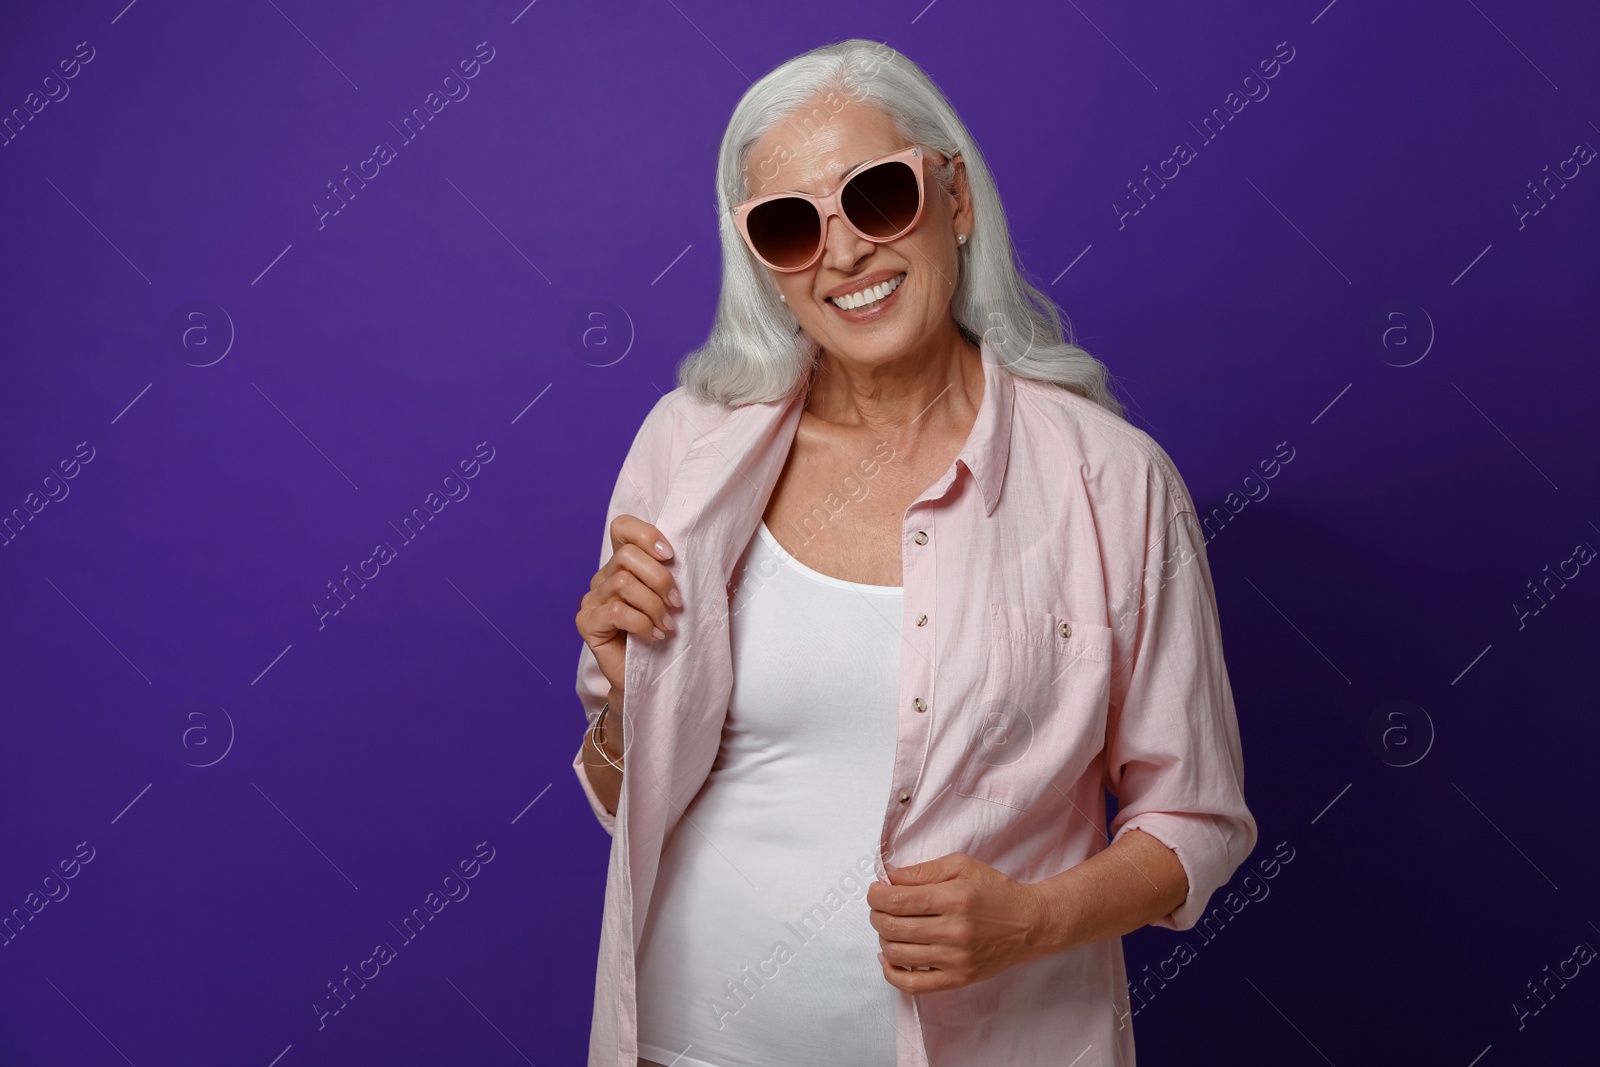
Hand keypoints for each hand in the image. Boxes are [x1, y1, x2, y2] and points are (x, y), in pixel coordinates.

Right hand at [574, 514, 681, 693]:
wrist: (645, 678)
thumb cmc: (660, 634)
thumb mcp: (669, 598)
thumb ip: (668, 574)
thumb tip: (685, 556)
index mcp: (621, 565)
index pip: (621, 528)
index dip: (645, 534)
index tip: (670, 555)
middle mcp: (602, 578)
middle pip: (627, 556)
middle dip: (659, 579)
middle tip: (676, 604)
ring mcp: (591, 600)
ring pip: (624, 583)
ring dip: (654, 606)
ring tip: (666, 625)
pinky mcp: (587, 623)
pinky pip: (617, 611)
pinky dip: (642, 623)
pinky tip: (654, 636)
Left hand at [866, 851, 1053, 993]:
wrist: (1029, 925)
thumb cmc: (995, 891)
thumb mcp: (962, 866)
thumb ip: (922, 871)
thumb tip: (888, 877)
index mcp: (954, 898)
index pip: (897, 900)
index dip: (876, 895)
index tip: (876, 891)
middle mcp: (954, 931)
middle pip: (892, 927)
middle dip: (876, 914)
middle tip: (880, 907)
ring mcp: (956, 959)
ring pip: (897, 954)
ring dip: (883, 938)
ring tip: (891, 927)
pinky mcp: (958, 979)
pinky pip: (912, 984)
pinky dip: (891, 972)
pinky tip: (889, 957)